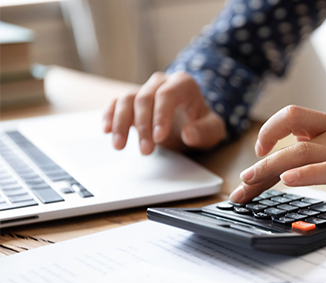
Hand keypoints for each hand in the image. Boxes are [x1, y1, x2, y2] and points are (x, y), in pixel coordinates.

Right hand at [102, 71, 225, 153]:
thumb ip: (205, 131)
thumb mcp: (213, 130)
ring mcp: (144, 90)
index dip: (160, 115)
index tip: (159, 138)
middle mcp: (161, 83)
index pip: (167, 94)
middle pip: (145, 99)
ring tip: (119, 146)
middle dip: (143, 126)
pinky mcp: (132, 102)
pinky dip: (109, 116)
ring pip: (126, 100)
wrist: (192, 121)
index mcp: (183, 84)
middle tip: (145, 151)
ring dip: (121, 123)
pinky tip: (106, 130)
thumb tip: (189, 134)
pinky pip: (116, 104)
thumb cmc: (202, 124)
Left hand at [230, 105, 325, 208]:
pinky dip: (305, 175)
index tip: (258, 149)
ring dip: (270, 167)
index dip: (269, 130)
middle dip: (262, 154)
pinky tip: (287, 182)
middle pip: (290, 133)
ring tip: (250, 182)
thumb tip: (297, 151)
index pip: (293, 118)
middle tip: (243, 179)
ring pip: (301, 152)